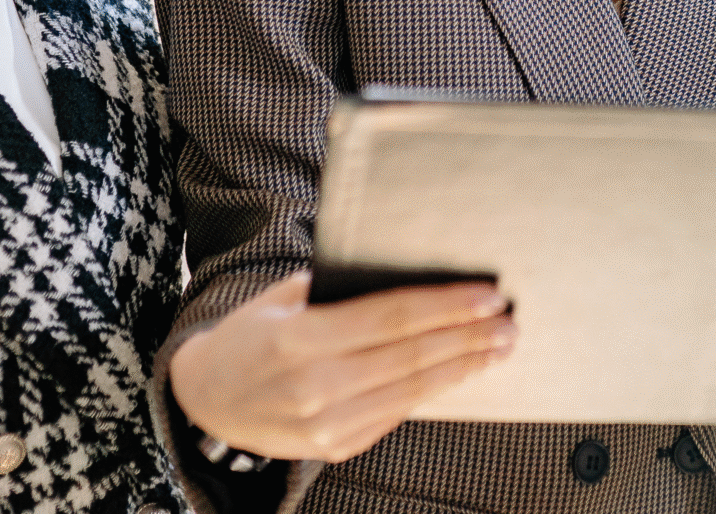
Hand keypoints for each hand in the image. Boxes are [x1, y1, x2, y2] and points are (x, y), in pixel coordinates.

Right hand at [170, 271, 515, 462]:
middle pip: (410, 355)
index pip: (391, 318)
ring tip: (498, 347)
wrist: (206, 401)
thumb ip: (335, 286)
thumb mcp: (279, 298)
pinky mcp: (335, 447)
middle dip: (467, 337)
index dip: (445, 306)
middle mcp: (315, 386)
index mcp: (300, 339)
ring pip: (411, 390)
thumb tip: (402, 267)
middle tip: (508, 322)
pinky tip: (459, 373)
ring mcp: (326, 424)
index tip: (487, 294)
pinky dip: (432, 392)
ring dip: (462, 367)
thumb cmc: (248, 338)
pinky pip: (395, 415)